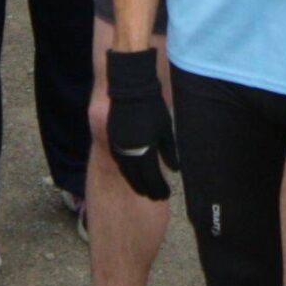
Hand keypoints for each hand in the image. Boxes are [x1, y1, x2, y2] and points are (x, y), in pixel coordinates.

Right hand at [104, 48, 178, 200]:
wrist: (129, 90)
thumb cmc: (151, 108)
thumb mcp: (164, 129)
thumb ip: (169, 151)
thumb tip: (173, 169)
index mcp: (143, 151)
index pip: (151, 178)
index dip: (158, 188)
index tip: (165, 195)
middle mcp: (129, 153)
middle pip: (137, 179)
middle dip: (147, 189)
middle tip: (155, 195)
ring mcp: (118, 148)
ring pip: (127, 172)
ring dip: (136, 182)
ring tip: (144, 189)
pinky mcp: (112, 141)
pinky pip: (121, 163)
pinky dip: (128, 171)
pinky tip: (133, 173)